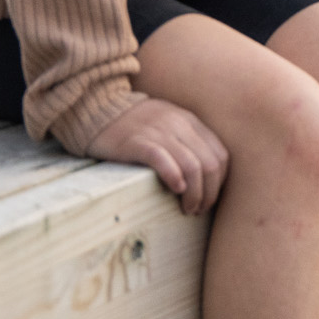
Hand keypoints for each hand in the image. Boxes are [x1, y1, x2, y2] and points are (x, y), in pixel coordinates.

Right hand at [91, 96, 229, 214]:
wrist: (98, 108)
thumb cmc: (136, 125)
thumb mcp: (169, 124)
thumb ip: (188, 141)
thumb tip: (205, 177)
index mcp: (190, 122)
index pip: (220, 155)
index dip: (219, 182)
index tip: (209, 197)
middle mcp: (179, 125)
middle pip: (209, 164)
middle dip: (209, 193)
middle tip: (198, 210)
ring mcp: (159, 132)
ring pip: (191, 166)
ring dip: (194, 194)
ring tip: (187, 209)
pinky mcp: (137, 142)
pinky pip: (163, 160)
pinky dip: (174, 177)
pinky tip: (176, 189)